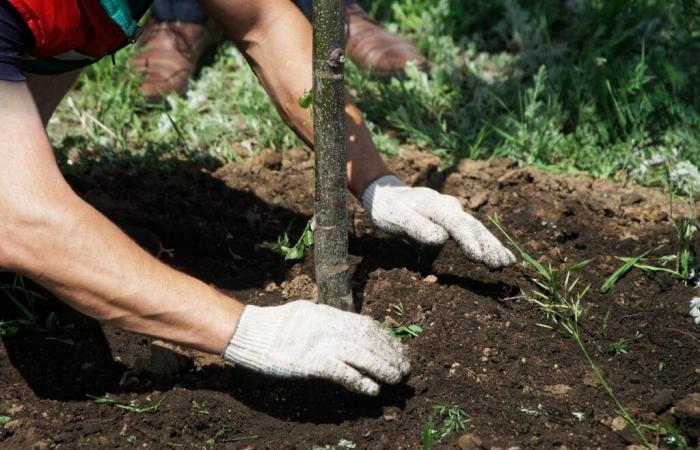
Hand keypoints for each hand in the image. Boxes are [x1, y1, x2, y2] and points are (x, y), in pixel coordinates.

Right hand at [223, 300, 409, 394]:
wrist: (248, 332)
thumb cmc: (274, 325)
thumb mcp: (306, 313)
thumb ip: (327, 319)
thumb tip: (347, 327)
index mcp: (328, 313)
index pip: (365, 325)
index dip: (385, 338)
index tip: (398, 349)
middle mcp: (328, 325)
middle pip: (368, 339)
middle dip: (389, 353)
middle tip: (404, 366)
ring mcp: (320, 343)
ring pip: (361, 354)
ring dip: (382, 367)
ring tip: (396, 378)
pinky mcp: (310, 362)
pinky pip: (342, 372)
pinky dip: (359, 381)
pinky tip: (372, 389)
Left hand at [361, 175, 515, 268]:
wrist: (387, 194)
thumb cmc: (388, 209)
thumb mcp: (395, 217)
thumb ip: (416, 227)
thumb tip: (441, 238)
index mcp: (435, 205)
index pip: (456, 224)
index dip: (468, 241)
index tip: (478, 258)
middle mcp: (449, 206)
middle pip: (473, 227)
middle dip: (488, 246)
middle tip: (501, 264)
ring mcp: (454, 212)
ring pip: (477, 229)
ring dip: (493, 246)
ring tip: (508, 263)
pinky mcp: (454, 219)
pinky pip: (474, 232)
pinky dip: (488, 243)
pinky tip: (501, 255)